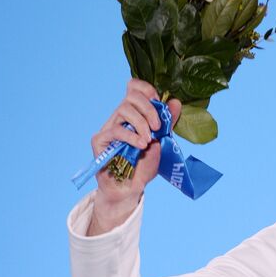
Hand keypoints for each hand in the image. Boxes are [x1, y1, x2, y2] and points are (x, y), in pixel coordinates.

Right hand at [91, 79, 181, 212]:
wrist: (131, 189)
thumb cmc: (144, 166)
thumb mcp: (161, 143)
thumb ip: (167, 123)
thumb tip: (175, 102)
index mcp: (134, 114)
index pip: (134, 87)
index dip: (146, 89)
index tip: (158, 103)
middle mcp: (120, 117)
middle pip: (131, 96)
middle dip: (149, 109)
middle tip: (157, 128)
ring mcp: (109, 126)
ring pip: (124, 109)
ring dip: (141, 124)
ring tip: (148, 141)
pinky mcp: (100, 140)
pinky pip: (117, 130)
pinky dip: (132, 136)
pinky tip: (141, 146)